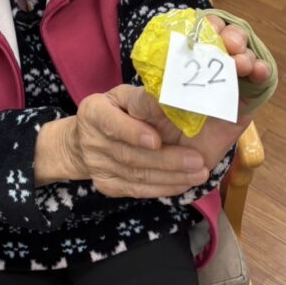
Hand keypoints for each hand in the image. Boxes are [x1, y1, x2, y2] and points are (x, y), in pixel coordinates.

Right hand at [64, 86, 211, 198]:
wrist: (86, 139)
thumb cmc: (117, 110)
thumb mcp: (126, 96)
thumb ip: (144, 99)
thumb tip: (171, 94)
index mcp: (93, 112)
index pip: (112, 124)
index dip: (134, 133)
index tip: (157, 139)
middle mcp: (91, 141)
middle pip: (130, 155)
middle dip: (166, 159)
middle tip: (197, 161)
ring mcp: (97, 167)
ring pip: (137, 176)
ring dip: (171, 176)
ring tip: (199, 173)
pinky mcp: (107, 186)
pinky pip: (137, 190)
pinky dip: (163, 188)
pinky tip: (183, 183)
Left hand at [120, 18, 268, 165]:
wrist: (167, 163)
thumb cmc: (152, 127)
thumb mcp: (141, 109)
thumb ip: (146, 98)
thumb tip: (157, 88)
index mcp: (187, 59)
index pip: (202, 31)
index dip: (208, 25)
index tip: (206, 28)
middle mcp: (212, 68)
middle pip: (230, 39)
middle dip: (232, 36)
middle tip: (229, 44)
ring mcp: (230, 85)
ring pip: (247, 59)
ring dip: (247, 55)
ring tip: (241, 63)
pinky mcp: (244, 107)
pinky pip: (259, 87)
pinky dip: (262, 75)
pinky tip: (259, 71)